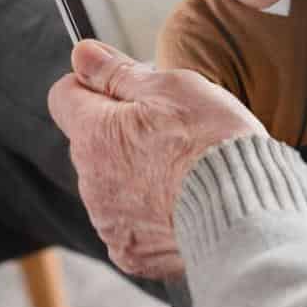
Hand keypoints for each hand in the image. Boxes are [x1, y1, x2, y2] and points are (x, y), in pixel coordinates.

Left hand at [46, 40, 265, 279]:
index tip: (127, 88)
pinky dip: (152, 213)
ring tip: (186, 171)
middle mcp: (89, 181)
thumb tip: (82, 53)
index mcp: (93, 134)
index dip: (95, 85)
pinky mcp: (131, 253)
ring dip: (137, 173)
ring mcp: (108, 222)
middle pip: (92, 142)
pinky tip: (184, 204)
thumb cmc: (210, 145)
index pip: (65, 95)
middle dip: (121, 132)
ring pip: (112, 184)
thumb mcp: (172, 89)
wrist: (241, 214)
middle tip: (173, 130)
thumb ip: (119, 72)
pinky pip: (132, 224)